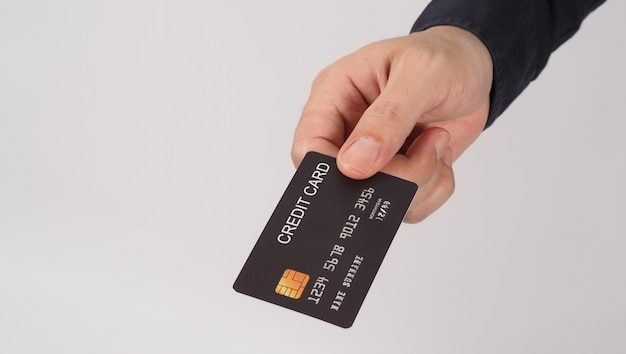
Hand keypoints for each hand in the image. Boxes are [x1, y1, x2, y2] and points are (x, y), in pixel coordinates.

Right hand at [291, 26, 492, 222]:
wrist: (476, 70)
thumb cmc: (446, 58)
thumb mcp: (421, 74)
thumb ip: (388, 118)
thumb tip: (355, 163)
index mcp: (335, 95)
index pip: (309, 147)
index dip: (335, 170)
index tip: (375, 170)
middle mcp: (347, 129)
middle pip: (344, 183)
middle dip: (392, 178)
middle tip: (425, 151)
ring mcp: (371, 157)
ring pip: (380, 200)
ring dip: (420, 181)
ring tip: (436, 142)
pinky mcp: (396, 175)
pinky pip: (408, 206)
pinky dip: (434, 188)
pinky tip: (440, 154)